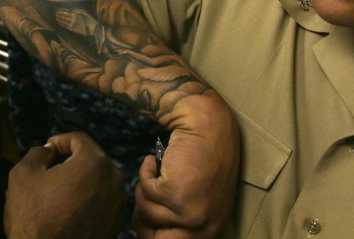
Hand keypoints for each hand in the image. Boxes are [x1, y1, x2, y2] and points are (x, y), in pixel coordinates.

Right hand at [5, 132, 125, 238]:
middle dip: (70, 160)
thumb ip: (39, 152)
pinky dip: (87, 198)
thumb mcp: (23, 174)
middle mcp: (114, 179)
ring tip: (57, 192)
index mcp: (94, 162)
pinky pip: (102, 199)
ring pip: (98, 179)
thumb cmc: (33, 217)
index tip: (47, 150)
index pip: (78, 139)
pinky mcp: (117, 222)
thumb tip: (49, 150)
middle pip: (91, 158)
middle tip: (49, 171)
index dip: (59, 141)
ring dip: (80, 180)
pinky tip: (68, 209)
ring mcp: (118, 202)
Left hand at [55, 8, 98, 36]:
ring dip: (59, 19)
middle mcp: (74, 19)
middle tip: (55, 13)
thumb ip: (77, 11)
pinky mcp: (73, 29)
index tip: (58, 10)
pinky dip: (62, 24)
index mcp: (77, 14)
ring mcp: (73, 24)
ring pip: (64, 21)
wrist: (93, 29)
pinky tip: (59, 22)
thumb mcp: (84, 13)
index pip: (67, 12)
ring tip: (56, 17)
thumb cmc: (89, 20)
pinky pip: (66, 26)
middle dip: (59, 14)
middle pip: (64, 16)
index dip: (62, 11)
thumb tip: (71, 10)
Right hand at [133, 92, 239, 238]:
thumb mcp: (197, 196)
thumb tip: (147, 231)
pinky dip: (145, 172)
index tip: (144, 216)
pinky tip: (155, 160)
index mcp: (212, 231)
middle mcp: (204, 229)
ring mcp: (189, 215)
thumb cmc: (201, 155)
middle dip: (142, 218)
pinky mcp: (174, 195)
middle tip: (146, 192)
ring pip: (145, 212)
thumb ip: (179, 218)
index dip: (152, 230)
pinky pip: (144, 190)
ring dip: (144, 188)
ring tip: (158, 170)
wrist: (206, 125)